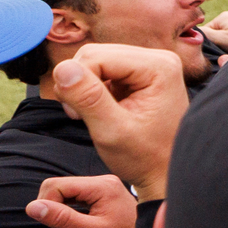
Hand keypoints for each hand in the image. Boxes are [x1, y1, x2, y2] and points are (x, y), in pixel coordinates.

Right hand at [24, 173, 136, 227]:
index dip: (46, 203)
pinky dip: (70, 208)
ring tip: (73, 225)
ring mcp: (104, 186)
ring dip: (61, 207)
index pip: (57, 185)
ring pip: (66, 190)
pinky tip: (77, 221)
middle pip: (60, 185)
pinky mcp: (103, 193)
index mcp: (102, 186)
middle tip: (62, 226)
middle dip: (52, 205)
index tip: (51, 223)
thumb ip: (62, 218)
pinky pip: (76, 195)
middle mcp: (103, 181)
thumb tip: (32, 207)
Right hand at [49, 44, 188, 191]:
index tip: (77, 115)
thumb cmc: (145, 157)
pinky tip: (99, 110)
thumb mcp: (112, 131)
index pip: (95, 57)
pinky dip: (92, 90)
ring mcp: (149, 64)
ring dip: (83, 88)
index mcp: (158, 66)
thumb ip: (88, 98)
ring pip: (94, 61)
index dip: (76, 84)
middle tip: (81, 116)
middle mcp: (158, 58)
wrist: (165, 173)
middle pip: (93, 54)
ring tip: (91, 115)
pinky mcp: (139, 73)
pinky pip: (102, 70)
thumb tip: (62, 68)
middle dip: (79, 84)